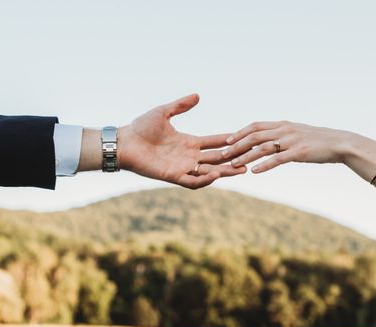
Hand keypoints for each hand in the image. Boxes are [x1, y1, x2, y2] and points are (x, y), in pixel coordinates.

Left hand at [79, 94, 245, 188]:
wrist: (124, 142)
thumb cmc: (141, 128)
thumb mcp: (164, 112)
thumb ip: (181, 106)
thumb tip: (198, 95)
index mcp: (189, 142)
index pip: (214, 143)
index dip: (229, 142)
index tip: (245, 138)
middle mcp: (188, 157)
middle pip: (216, 159)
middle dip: (233, 159)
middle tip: (251, 158)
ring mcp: (182, 167)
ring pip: (209, 172)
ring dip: (225, 172)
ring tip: (241, 170)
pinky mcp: (173, 176)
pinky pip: (192, 181)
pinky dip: (205, 179)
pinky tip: (216, 174)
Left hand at [222, 121, 352, 172]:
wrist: (340, 143)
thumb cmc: (318, 141)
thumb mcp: (298, 134)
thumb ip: (283, 135)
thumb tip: (271, 140)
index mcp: (283, 125)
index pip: (256, 126)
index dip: (240, 133)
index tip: (227, 140)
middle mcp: (284, 130)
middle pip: (254, 136)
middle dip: (237, 145)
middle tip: (223, 154)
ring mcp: (291, 141)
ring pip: (262, 147)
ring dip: (245, 156)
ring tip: (233, 165)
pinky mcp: (298, 153)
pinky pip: (277, 159)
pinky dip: (264, 165)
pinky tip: (254, 172)